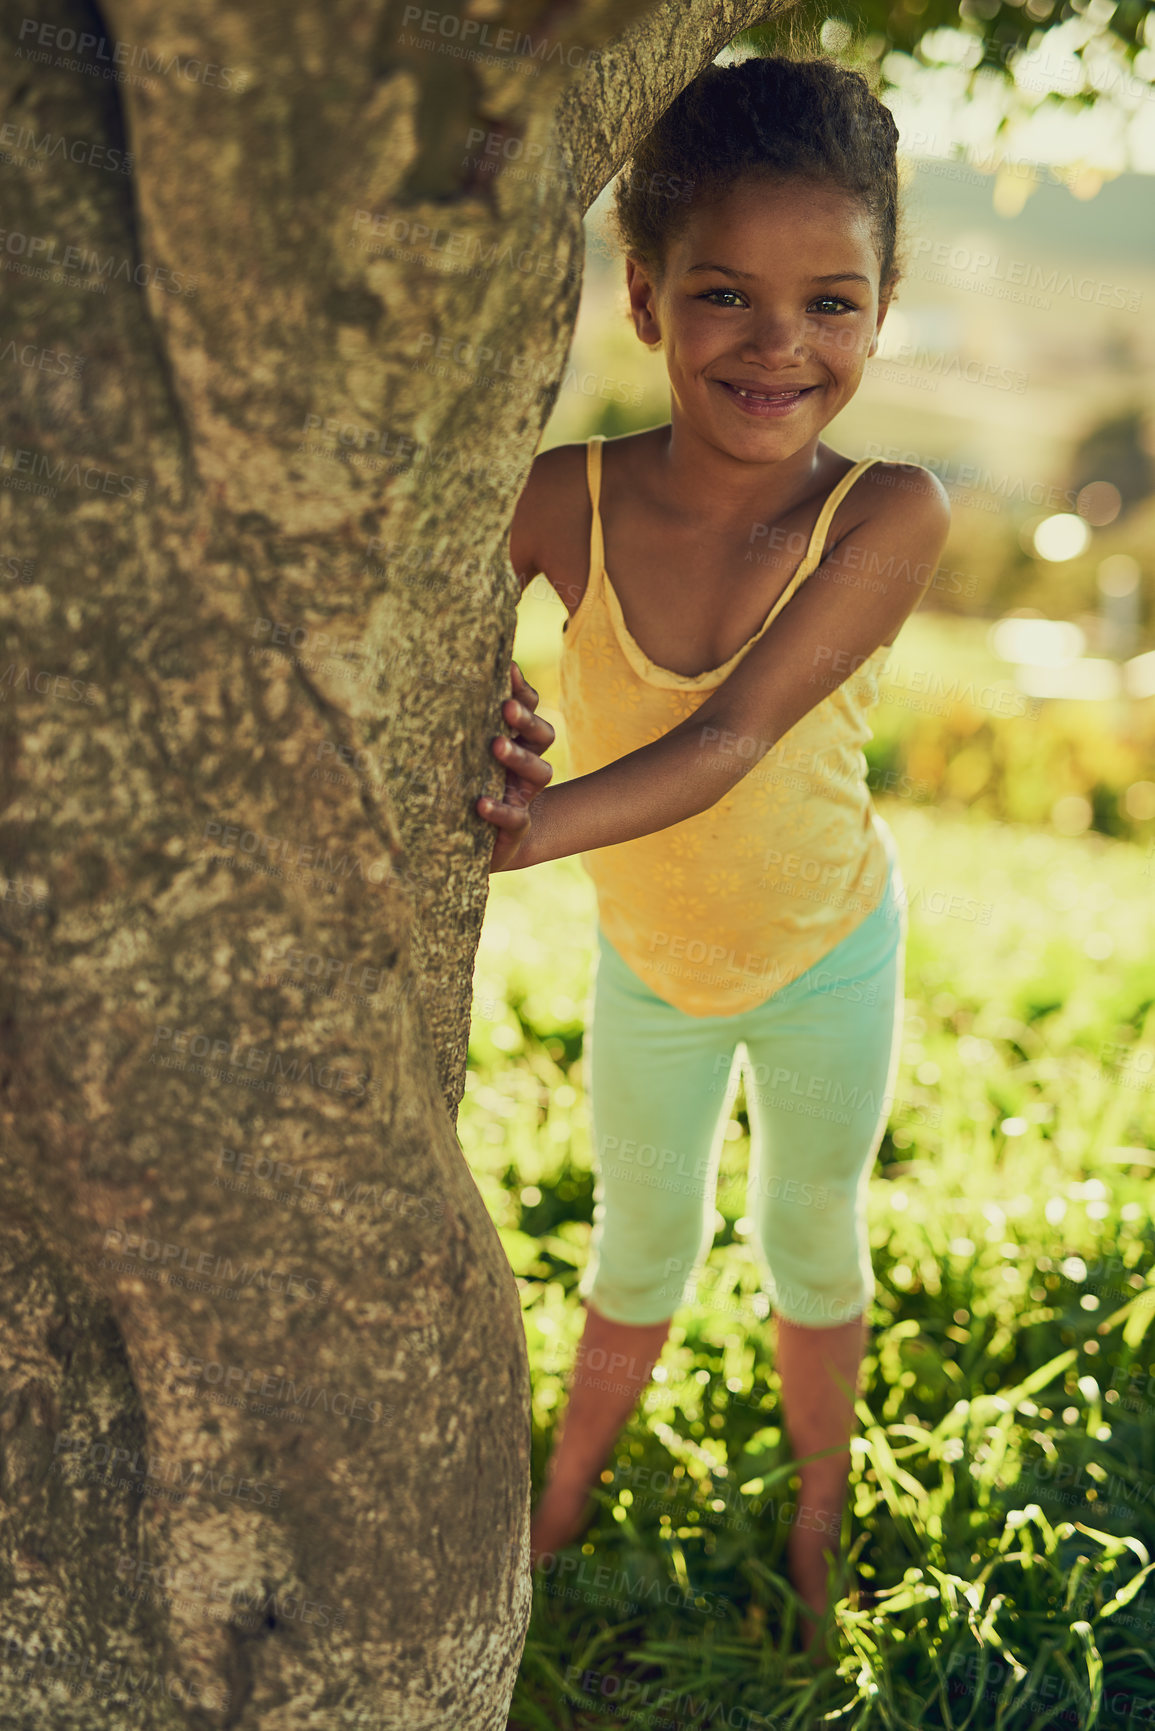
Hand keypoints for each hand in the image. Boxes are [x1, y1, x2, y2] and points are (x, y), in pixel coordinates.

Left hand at [476, 660, 555, 871]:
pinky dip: (500, 809)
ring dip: (519, 756)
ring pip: (540, 772)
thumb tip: (446, 677)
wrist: (477, 842)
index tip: (508, 670)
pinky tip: (481, 803)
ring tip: (496, 745)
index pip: (530, 708)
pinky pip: (516, 818)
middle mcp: (527, 766)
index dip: (524, 690)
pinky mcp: (514, 829)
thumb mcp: (464, 753)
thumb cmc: (467, 785)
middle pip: (543, 735)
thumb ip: (463, 722)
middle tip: (506, 708)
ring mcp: (524, 796)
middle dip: (526, 720)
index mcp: (519, 741)